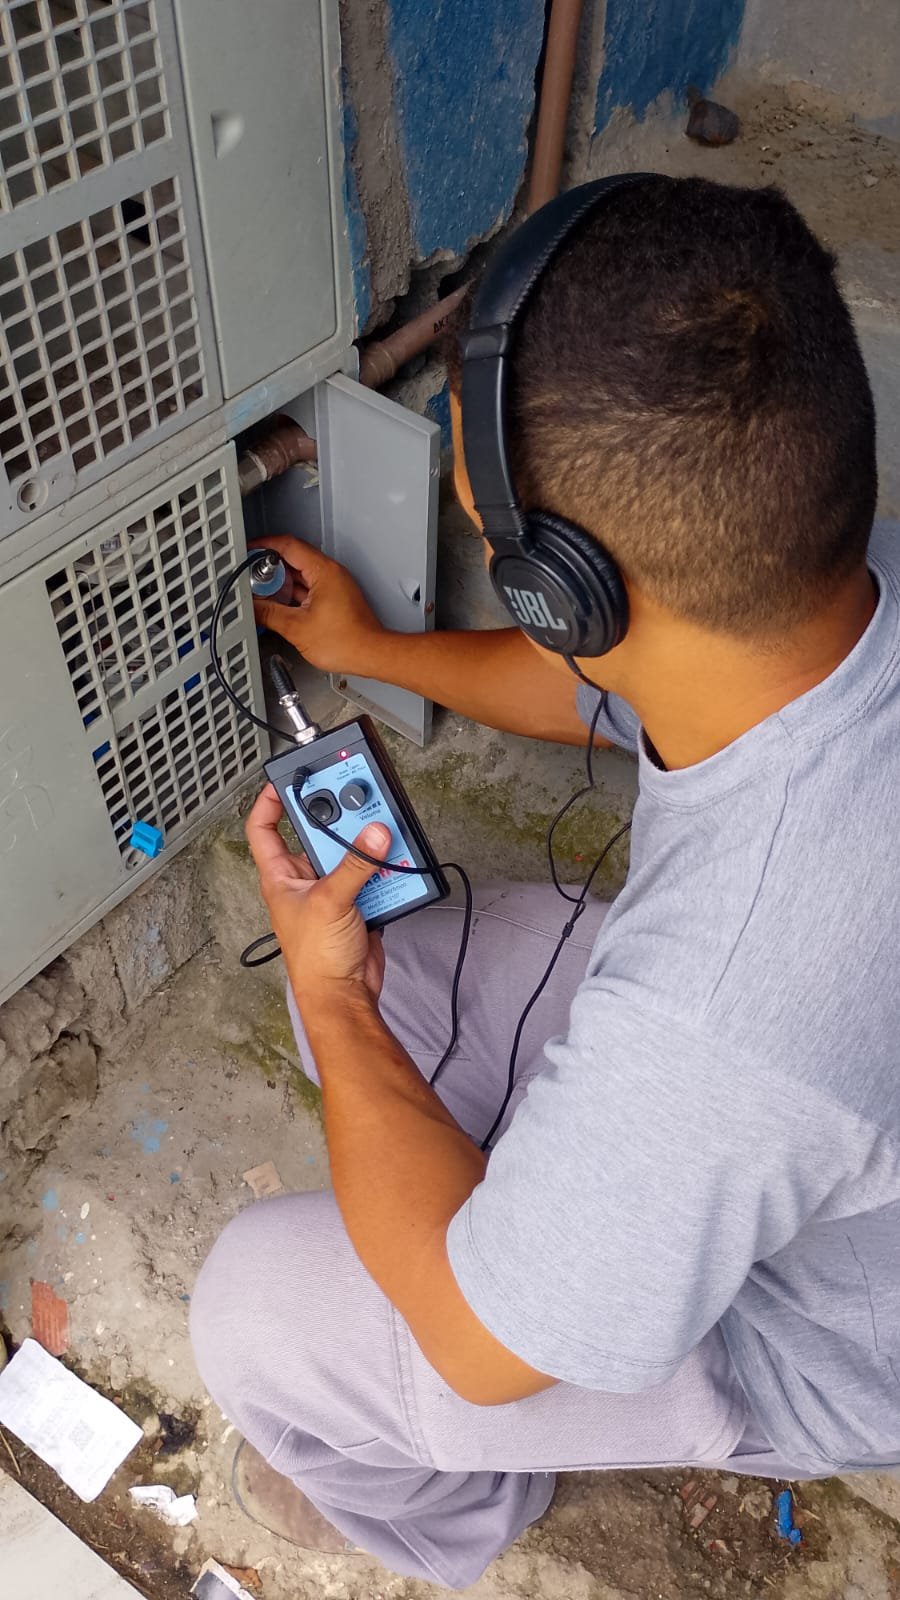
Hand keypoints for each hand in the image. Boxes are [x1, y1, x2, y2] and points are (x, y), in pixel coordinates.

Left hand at [244, 784, 390, 1003]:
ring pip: (349, 854)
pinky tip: (392, 865)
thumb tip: (374, 834)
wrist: (344, 995)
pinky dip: (383, 869)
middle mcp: (303, 880)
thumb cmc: (316, 960)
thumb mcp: (331, 902)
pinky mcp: (355, 902)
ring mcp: (330, 891)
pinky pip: (370, 874)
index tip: (289, 779)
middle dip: (340, 822)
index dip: (270, 801)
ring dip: (366, 847)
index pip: (263, 828)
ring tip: (381, 836)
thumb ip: (355, 865)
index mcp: (281, 876)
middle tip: (358, 804)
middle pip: (319, 835)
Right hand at [250, 537, 385, 676]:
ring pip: (300, 575)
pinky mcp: (335, 598)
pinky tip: (281, 606)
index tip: (249, 551)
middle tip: (251, 578)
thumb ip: (269, 614)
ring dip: (281, 583)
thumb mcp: (296, 628)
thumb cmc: (346, 641)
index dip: (264, 545)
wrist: (370, 655)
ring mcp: (334, 585)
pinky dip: (293, 594)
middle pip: (293, 559)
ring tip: (263, 595)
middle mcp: (331, 573)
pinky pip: (309, 588)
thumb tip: (252, 607)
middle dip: (269, 568)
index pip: (288, 545)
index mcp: (323, 571)